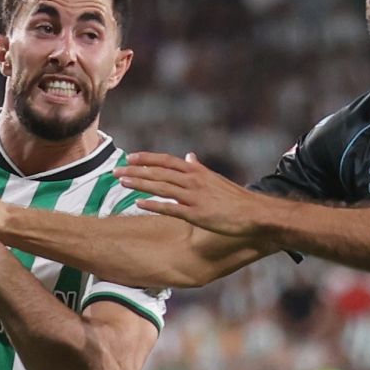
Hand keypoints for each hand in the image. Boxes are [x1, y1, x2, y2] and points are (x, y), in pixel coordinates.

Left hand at [118, 153, 274, 242]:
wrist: (253, 213)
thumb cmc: (234, 198)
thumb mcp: (215, 178)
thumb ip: (199, 168)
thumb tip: (190, 156)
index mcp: (197, 171)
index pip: (166, 160)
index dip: (147, 158)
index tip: (130, 157)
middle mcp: (193, 180)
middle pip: (158, 172)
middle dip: (135, 171)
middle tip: (116, 171)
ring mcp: (194, 197)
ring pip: (161, 187)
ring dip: (140, 184)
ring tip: (122, 182)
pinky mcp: (197, 214)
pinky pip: (171, 208)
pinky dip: (154, 205)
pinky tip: (139, 204)